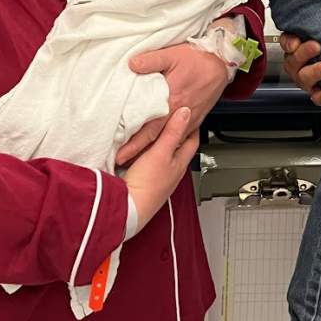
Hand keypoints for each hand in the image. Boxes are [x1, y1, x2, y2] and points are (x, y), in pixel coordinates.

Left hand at [114, 44, 226, 164]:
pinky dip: (169, 141)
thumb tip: (132, 65)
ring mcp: (189, 117)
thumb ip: (150, 60)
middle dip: (139, 151)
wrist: (222, 63)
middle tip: (123, 161)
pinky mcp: (195, 117)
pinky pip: (180, 134)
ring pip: (169, 138)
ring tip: (137, 157)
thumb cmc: (199, 59)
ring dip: (154, 148)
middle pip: (156, 137)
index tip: (121, 154)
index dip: (134, 143)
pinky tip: (161, 144)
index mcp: (172, 100)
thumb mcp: (172, 54)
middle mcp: (180, 113)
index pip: (149, 128)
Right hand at [123, 106, 197, 227]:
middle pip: (178, 148)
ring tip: (155, 133)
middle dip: (176, 134)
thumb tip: (186, 112)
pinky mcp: (145, 182)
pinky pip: (149, 164)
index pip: (192, 141)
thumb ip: (173, 132)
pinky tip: (138, 152)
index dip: (192, 126)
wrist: (128, 208)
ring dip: (160, 145)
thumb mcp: (161, 152)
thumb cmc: (147, 184)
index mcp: (180, 163)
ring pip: (163, 157)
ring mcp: (159, 178)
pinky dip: (147, 155)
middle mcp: (172, 172)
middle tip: (173, 121)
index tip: (190, 115)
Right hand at [279, 32, 320, 106]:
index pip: (287, 42)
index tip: (296, 41)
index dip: (289, 42)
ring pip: (303, 79)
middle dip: (304, 53)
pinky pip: (316, 97)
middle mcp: (300, 63)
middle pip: (293, 60)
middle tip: (316, 46)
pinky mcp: (319, 92)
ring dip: (314, 73)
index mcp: (299, 45)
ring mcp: (308, 79)